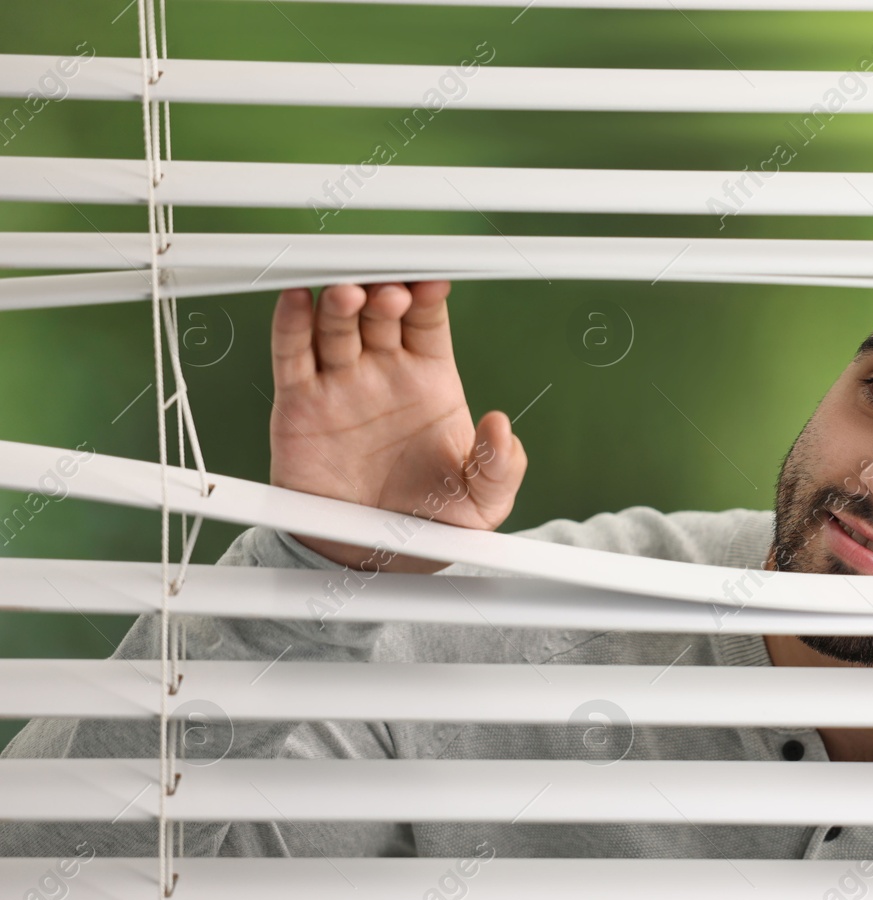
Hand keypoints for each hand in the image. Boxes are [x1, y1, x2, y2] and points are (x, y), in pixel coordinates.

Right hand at [268, 282, 527, 573]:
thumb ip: (500, 466)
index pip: (428, 324)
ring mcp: (340, 384)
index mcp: (431, 384)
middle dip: (385, 294)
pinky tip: (298, 301)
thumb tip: (502, 426)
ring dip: (341, 303)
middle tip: (390, 292)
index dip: (429, 299)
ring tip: (348, 294)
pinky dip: (292, 325)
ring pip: (337, 326)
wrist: (366, 563)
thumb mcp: (481, 505)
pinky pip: (292, 356)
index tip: (433, 285)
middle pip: (381, 314)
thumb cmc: (428, 528)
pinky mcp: (300, 405)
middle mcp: (384, 375)